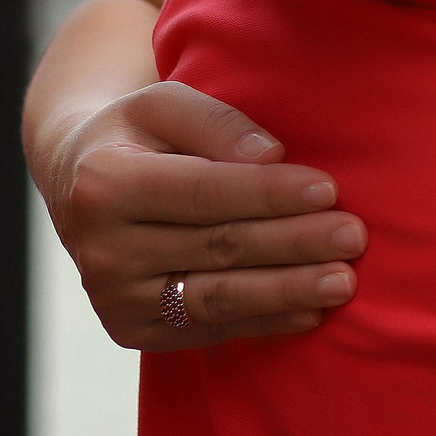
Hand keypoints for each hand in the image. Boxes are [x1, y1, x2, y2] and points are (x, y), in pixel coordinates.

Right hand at [35, 80, 366, 350]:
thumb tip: (270, 155)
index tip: (328, 189)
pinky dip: (264, 322)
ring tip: (343, 282)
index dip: (268, 193)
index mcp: (104, 184)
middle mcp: (101, 250)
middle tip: (353, 237)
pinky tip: (310, 312)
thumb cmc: (140, 135)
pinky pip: (208, 329)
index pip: (203, 192)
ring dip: (287, 291)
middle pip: (217, 247)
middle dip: (293, 243)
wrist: (81, 187)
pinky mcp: (131, 331)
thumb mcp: (165, 104)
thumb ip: (215, 122)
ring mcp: (114, 298)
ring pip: (217, 298)